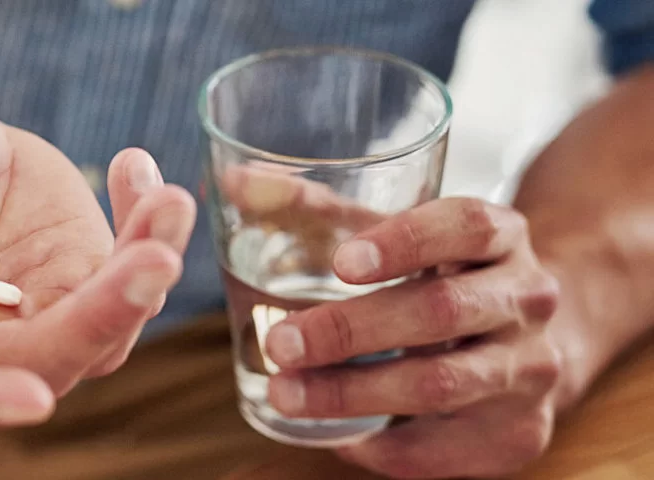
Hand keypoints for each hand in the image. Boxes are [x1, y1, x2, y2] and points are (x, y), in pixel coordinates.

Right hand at [0, 82, 197, 430]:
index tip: (32, 397)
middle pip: (41, 362)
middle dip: (100, 320)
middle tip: (148, 261)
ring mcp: (33, 315)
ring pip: (103, 332)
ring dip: (143, 276)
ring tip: (165, 201)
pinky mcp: (79, 280)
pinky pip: (129, 276)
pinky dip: (147, 229)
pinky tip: (137, 170)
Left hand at [263, 197, 563, 477]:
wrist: (523, 343)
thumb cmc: (436, 278)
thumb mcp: (392, 234)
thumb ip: (317, 207)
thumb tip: (235, 182)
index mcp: (501, 236)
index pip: (468, 226)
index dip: (406, 241)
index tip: (342, 261)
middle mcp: (527, 299)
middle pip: (443, 311)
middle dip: (352, 331)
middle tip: (280, 343)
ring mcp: (530, 369)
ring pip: (442, 383)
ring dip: (353, 393)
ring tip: (285, 393)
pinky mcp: (520, 431)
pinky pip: (445, 447)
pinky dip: (384, 446)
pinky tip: (337, 436)